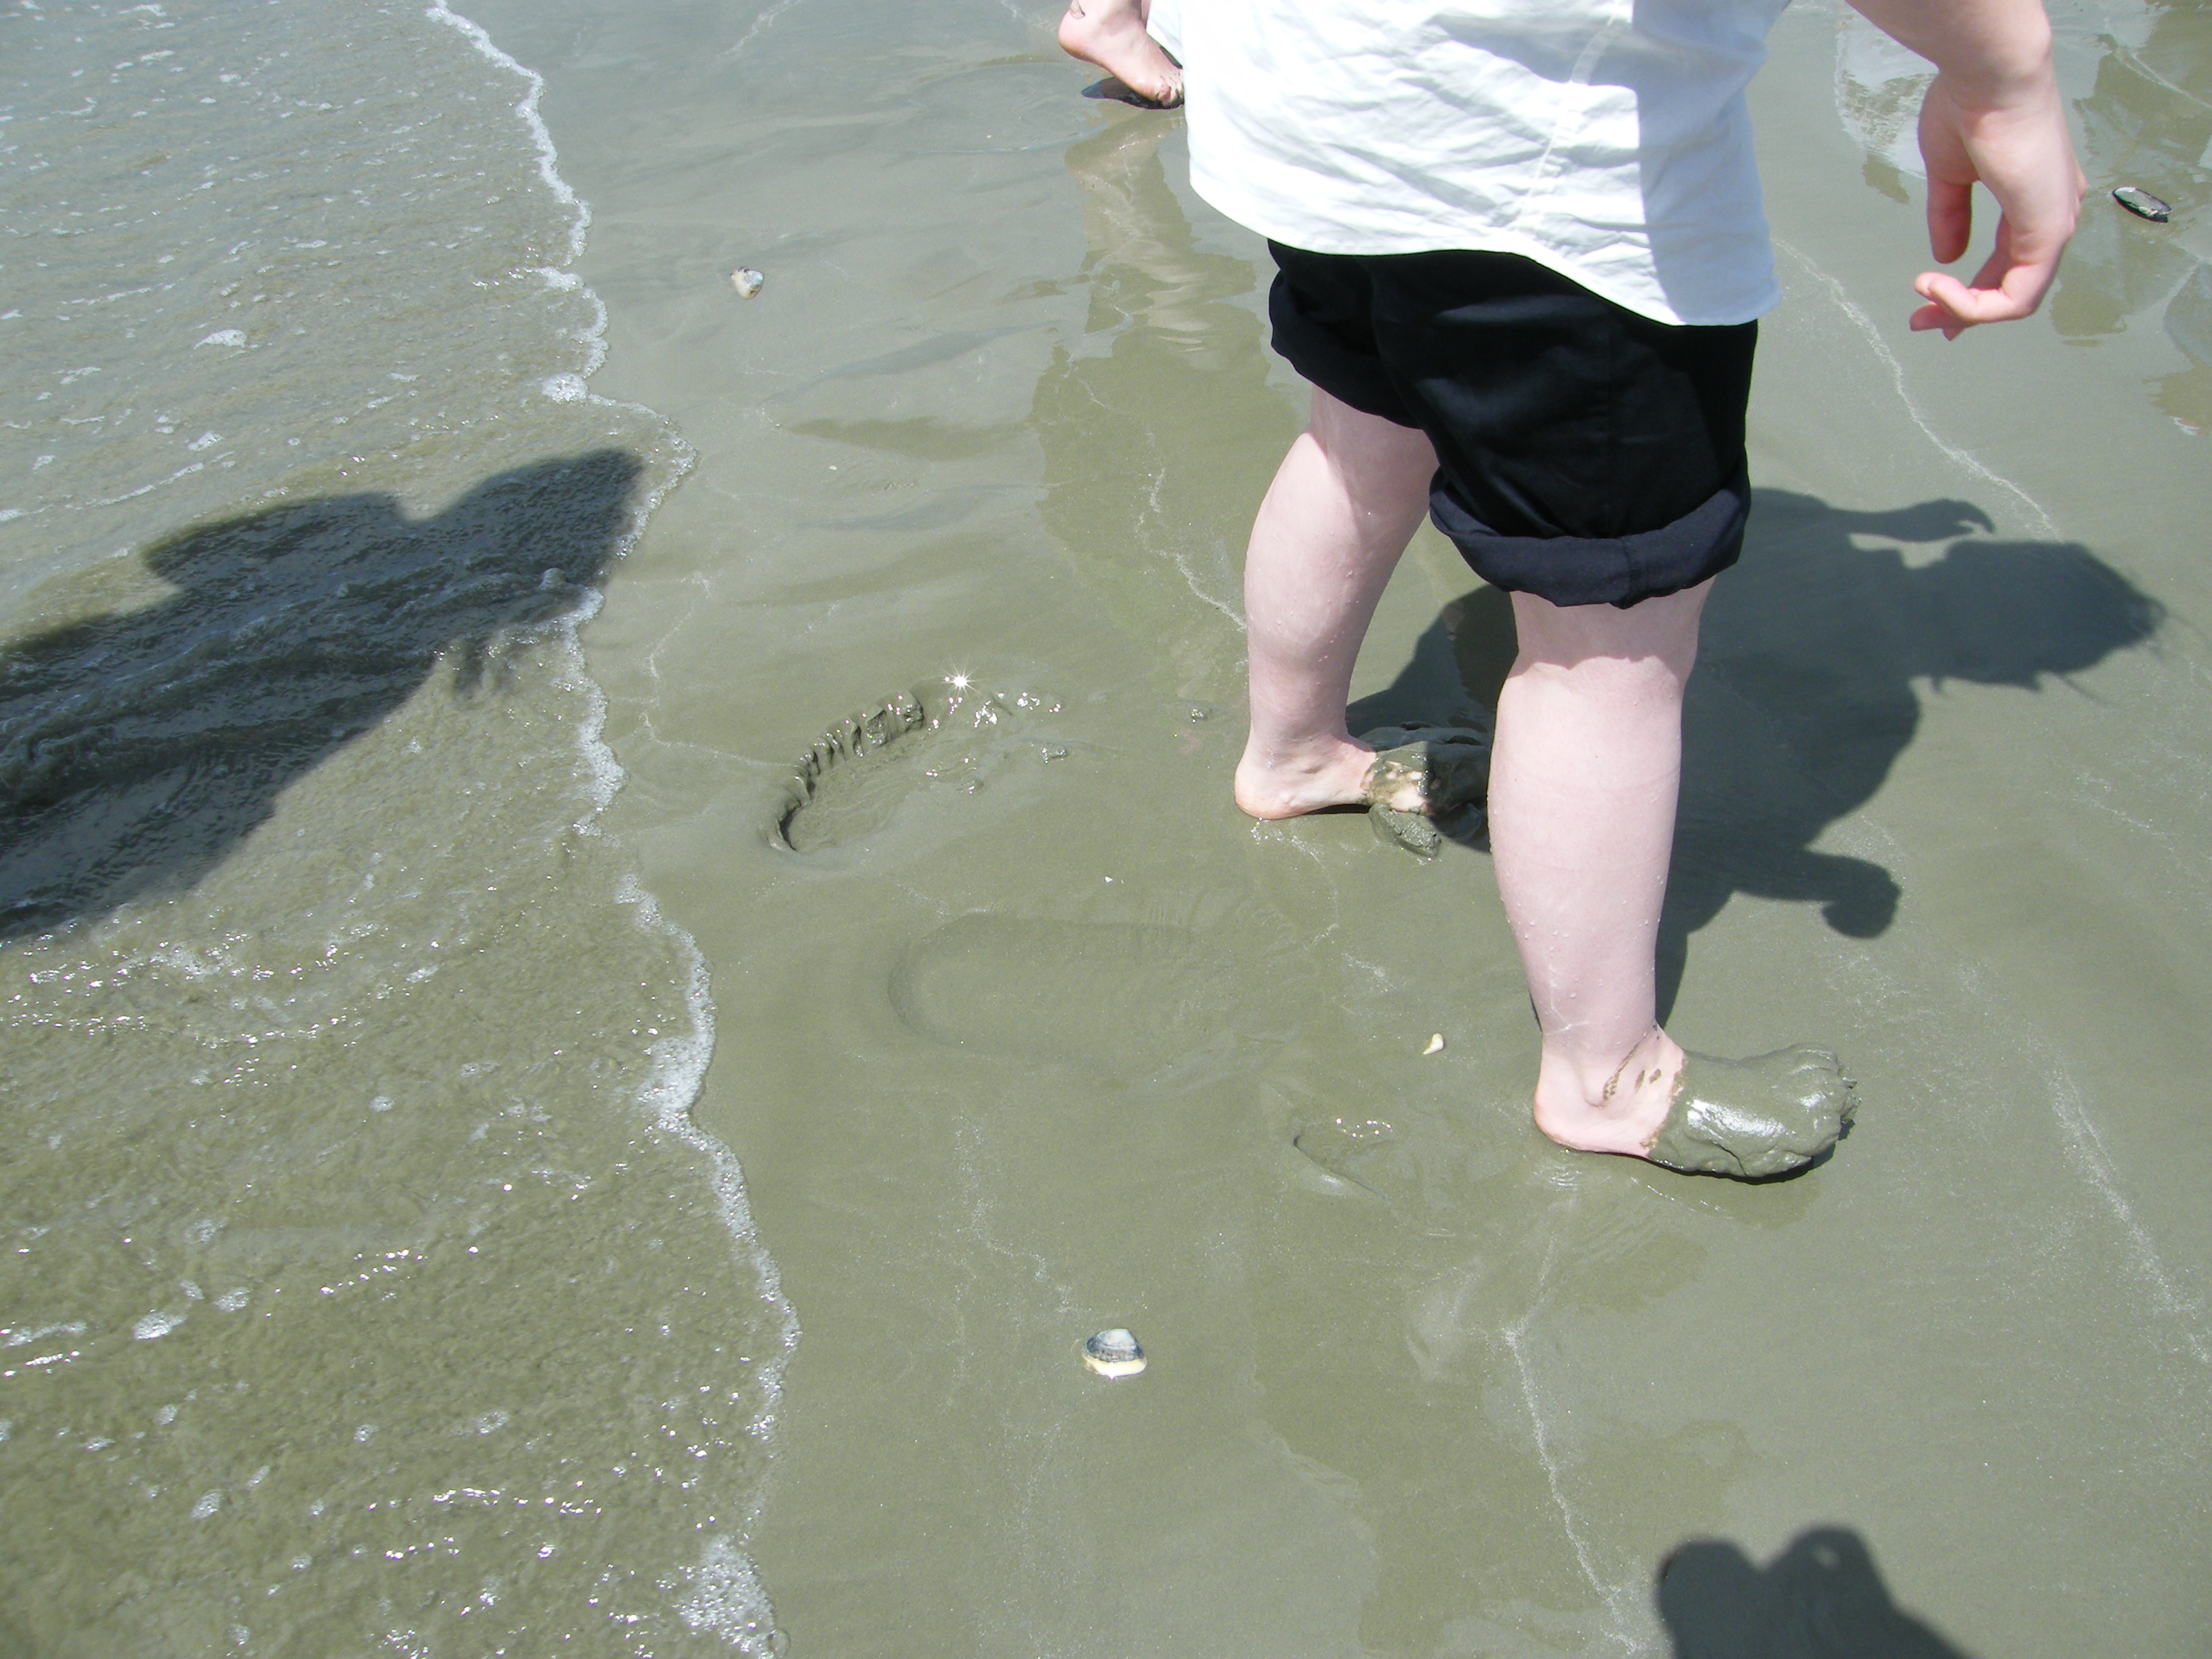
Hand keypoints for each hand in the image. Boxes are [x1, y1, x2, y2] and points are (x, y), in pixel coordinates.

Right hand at [1910, 63, 2086, 337]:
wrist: (1989, 77)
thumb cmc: (1970, 106)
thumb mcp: (1950, 173)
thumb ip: (1950, 216)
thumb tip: (1946, 256)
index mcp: (2035, 196)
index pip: (2008, 261)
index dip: (1969, 291)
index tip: (1925, 298)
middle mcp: (2054, 212)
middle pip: (2013, 286)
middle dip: (1962, 311)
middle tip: (1920, 321)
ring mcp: (2056, 223)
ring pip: (2017, 300)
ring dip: (1963, 312)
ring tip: (1924, 304)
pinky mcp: (2049, 232)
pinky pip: (2016, 298)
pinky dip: (1973, 305)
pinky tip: (1937, 285)